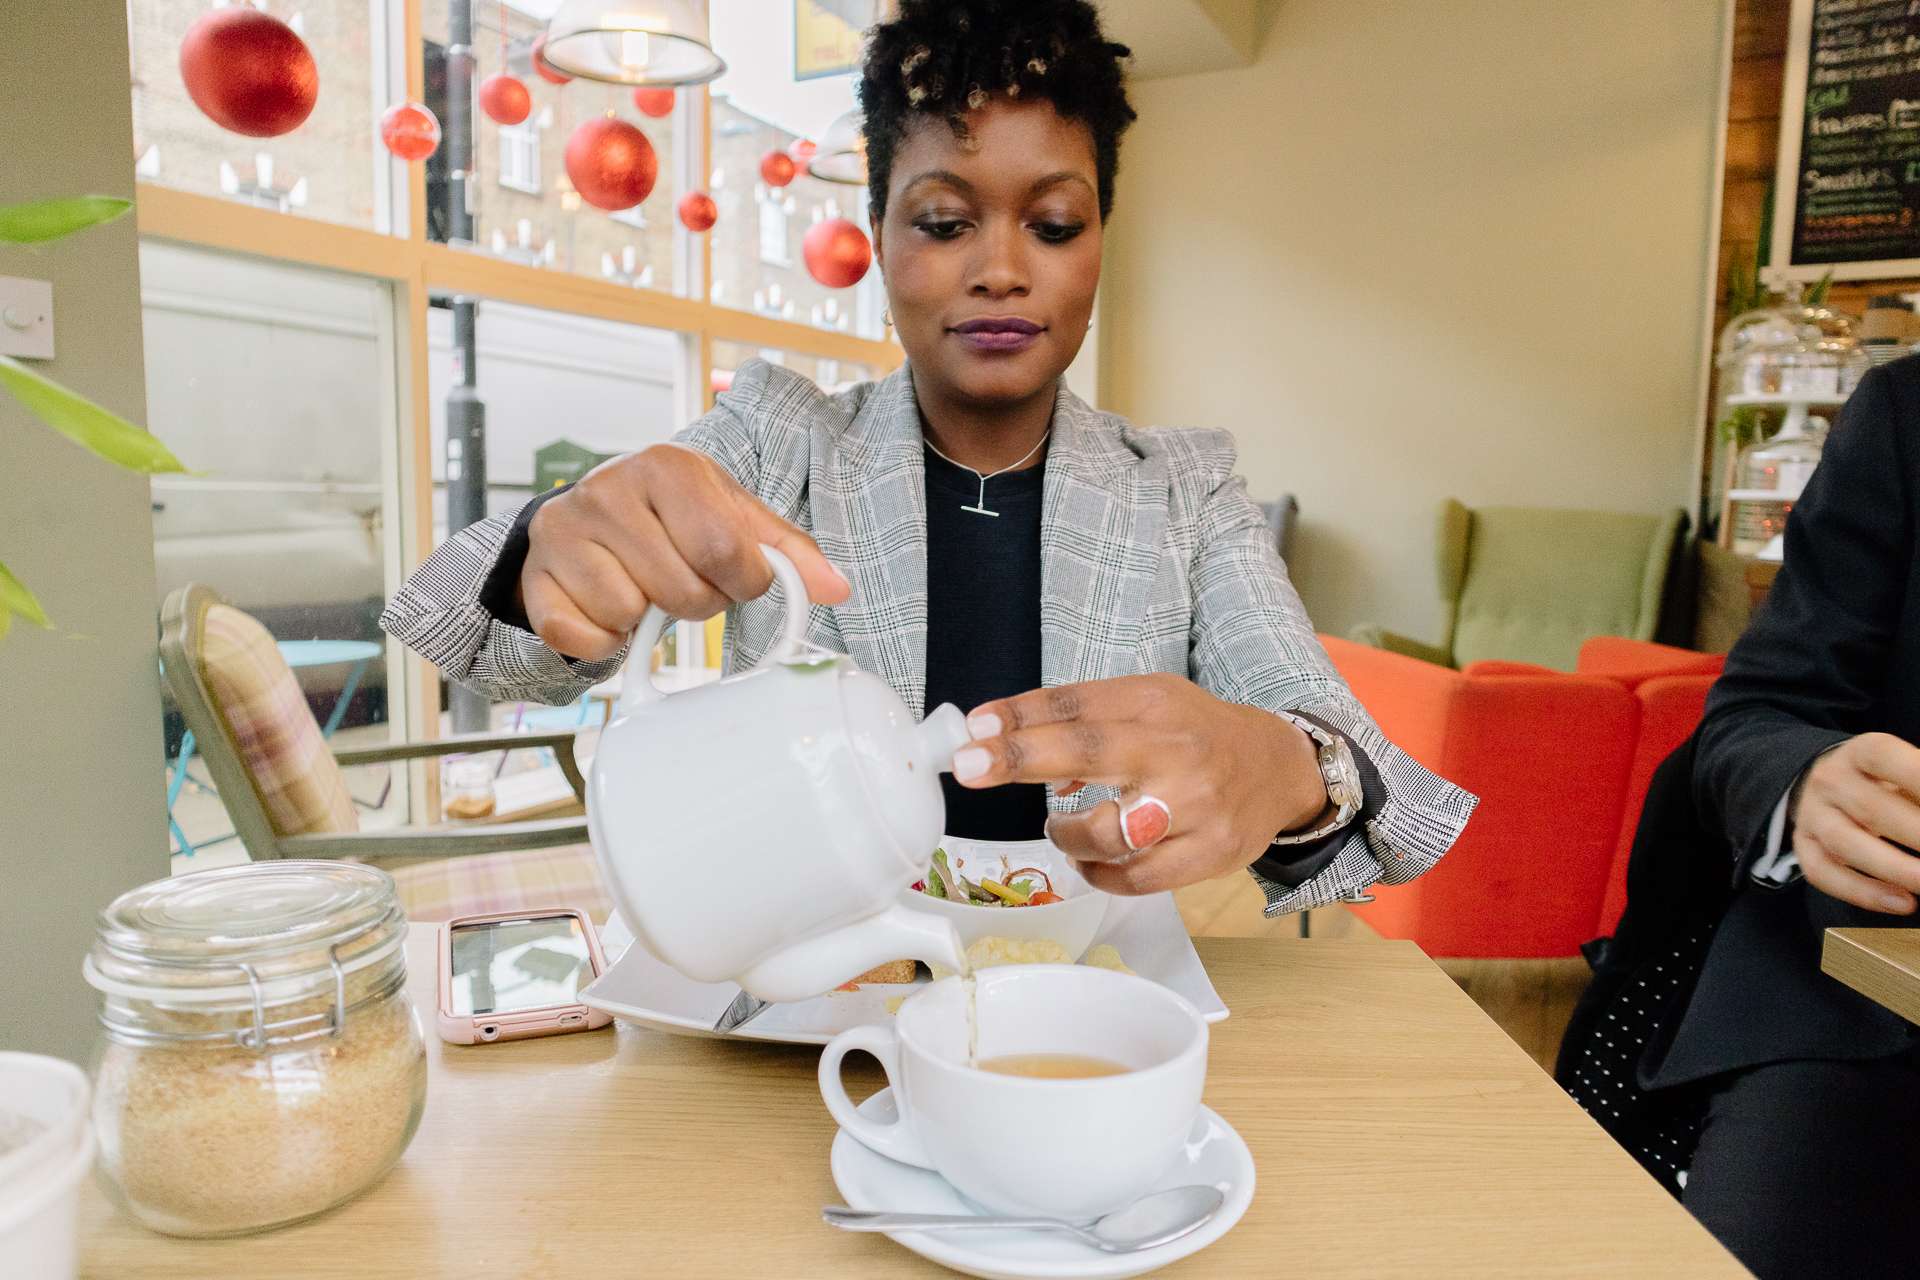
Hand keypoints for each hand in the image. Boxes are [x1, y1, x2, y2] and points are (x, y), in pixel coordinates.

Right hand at [518, 444, 849, 659]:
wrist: (584, 517)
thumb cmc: (668, 515)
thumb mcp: (730, 515)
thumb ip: (786, 551)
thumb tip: (836, 588)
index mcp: (666, 465)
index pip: (725, 549)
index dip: (743, 581)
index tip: (737, 577)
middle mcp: (608, 489)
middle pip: (682, 591)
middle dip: (698, 602)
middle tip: (684, 581)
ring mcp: (563, 531)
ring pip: (630, 614)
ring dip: (647, 620)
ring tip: (643, 586)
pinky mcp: (536, 578)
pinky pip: (582, 637)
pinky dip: (604, 642)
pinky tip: (608, 610)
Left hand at [951, 674, 1328, 894]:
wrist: (1278, 769)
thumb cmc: (1195, 736)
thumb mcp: (1145, 703)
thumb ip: (1080, 717)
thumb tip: (999, 735)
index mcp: (1156, 703)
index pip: (1079, 703)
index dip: (1022, 715)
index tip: (974, 726)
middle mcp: (1176, 749)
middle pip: (1090, 752)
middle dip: (1021, 757)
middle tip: (969, 764)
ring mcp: (1196, 805)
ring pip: (1110, 831)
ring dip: (1066, 835)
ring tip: (1060, 829)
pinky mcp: (1209, 854)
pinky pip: (1136, 878)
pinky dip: (1098, 874)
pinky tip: (1088, 861)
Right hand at [1792, 732, 1919, 914]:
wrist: (1823, 785)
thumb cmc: (1882, 780)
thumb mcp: (1906, 770)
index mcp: (1862, 752)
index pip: (1885, 758)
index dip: (1919, 779)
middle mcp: (1830, 780)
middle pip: (1872, 809)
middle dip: (1918, 834)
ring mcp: (1812, 815)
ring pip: (1845, 844)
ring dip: (1895, 868)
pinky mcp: (1804, 847)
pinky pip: (1824, 873)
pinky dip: (1863, 892)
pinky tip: (1905, 903)